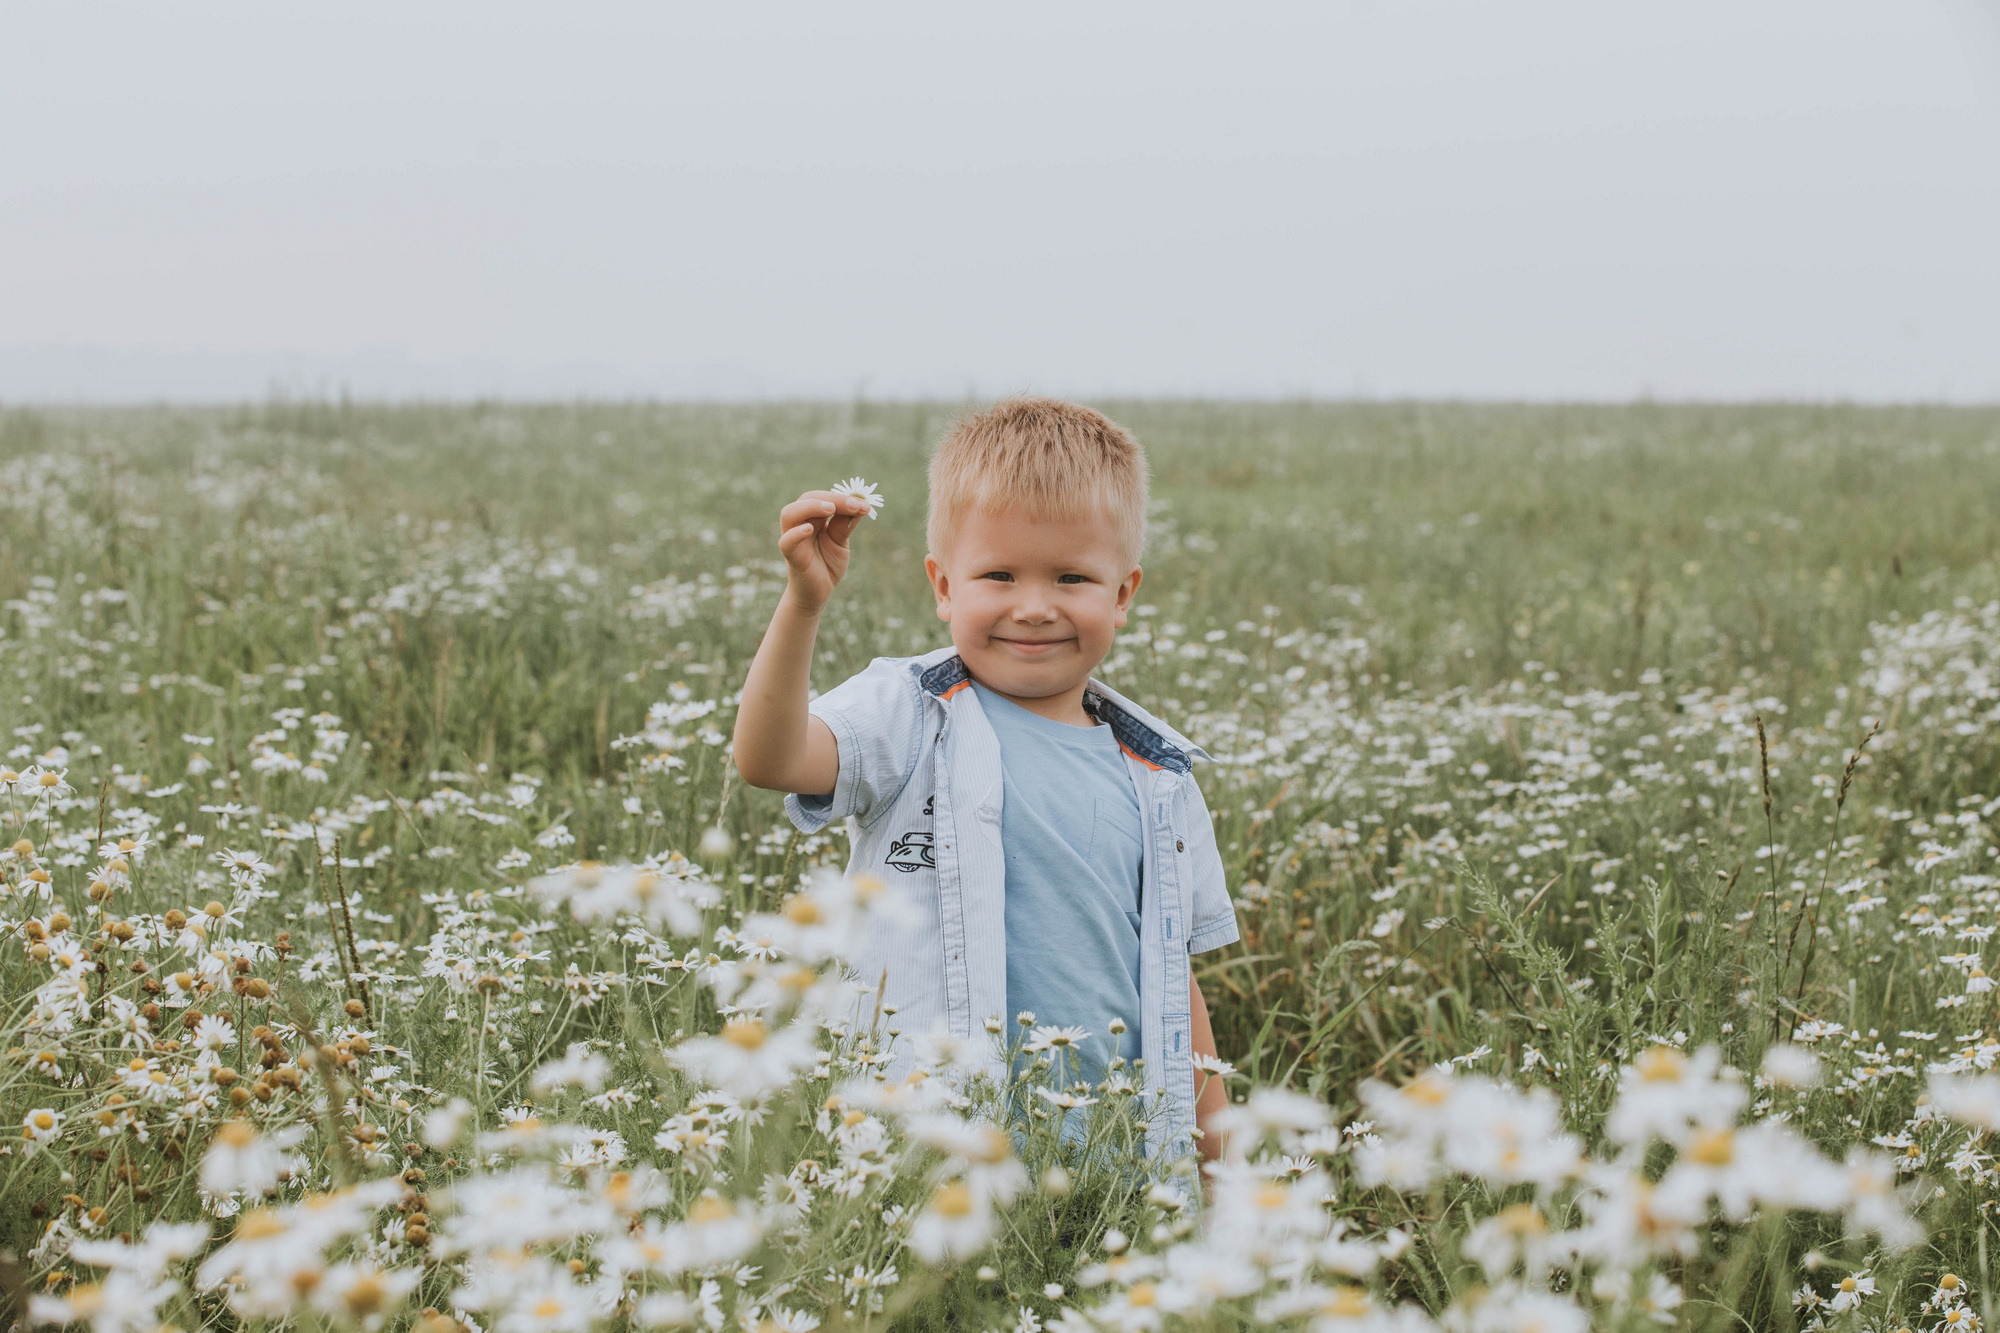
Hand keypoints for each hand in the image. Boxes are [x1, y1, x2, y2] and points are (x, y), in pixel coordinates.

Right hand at [777, 490, 870, 610]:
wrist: (819, 593)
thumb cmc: (827, 565)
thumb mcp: (840, 542)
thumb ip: (845, 525)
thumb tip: (860, 504)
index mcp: (813, 518)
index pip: (822, 498)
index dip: (842, 497)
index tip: (864, 504)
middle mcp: (800, 524)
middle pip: (806, 499)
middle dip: (831, 498)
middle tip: (854, 504)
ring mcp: (793, 539)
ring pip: (790, 514)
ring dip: (810, 507)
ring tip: (830, 509)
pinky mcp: (792, 557)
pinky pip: (787, 542)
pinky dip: (796, 534)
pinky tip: (810, 529)